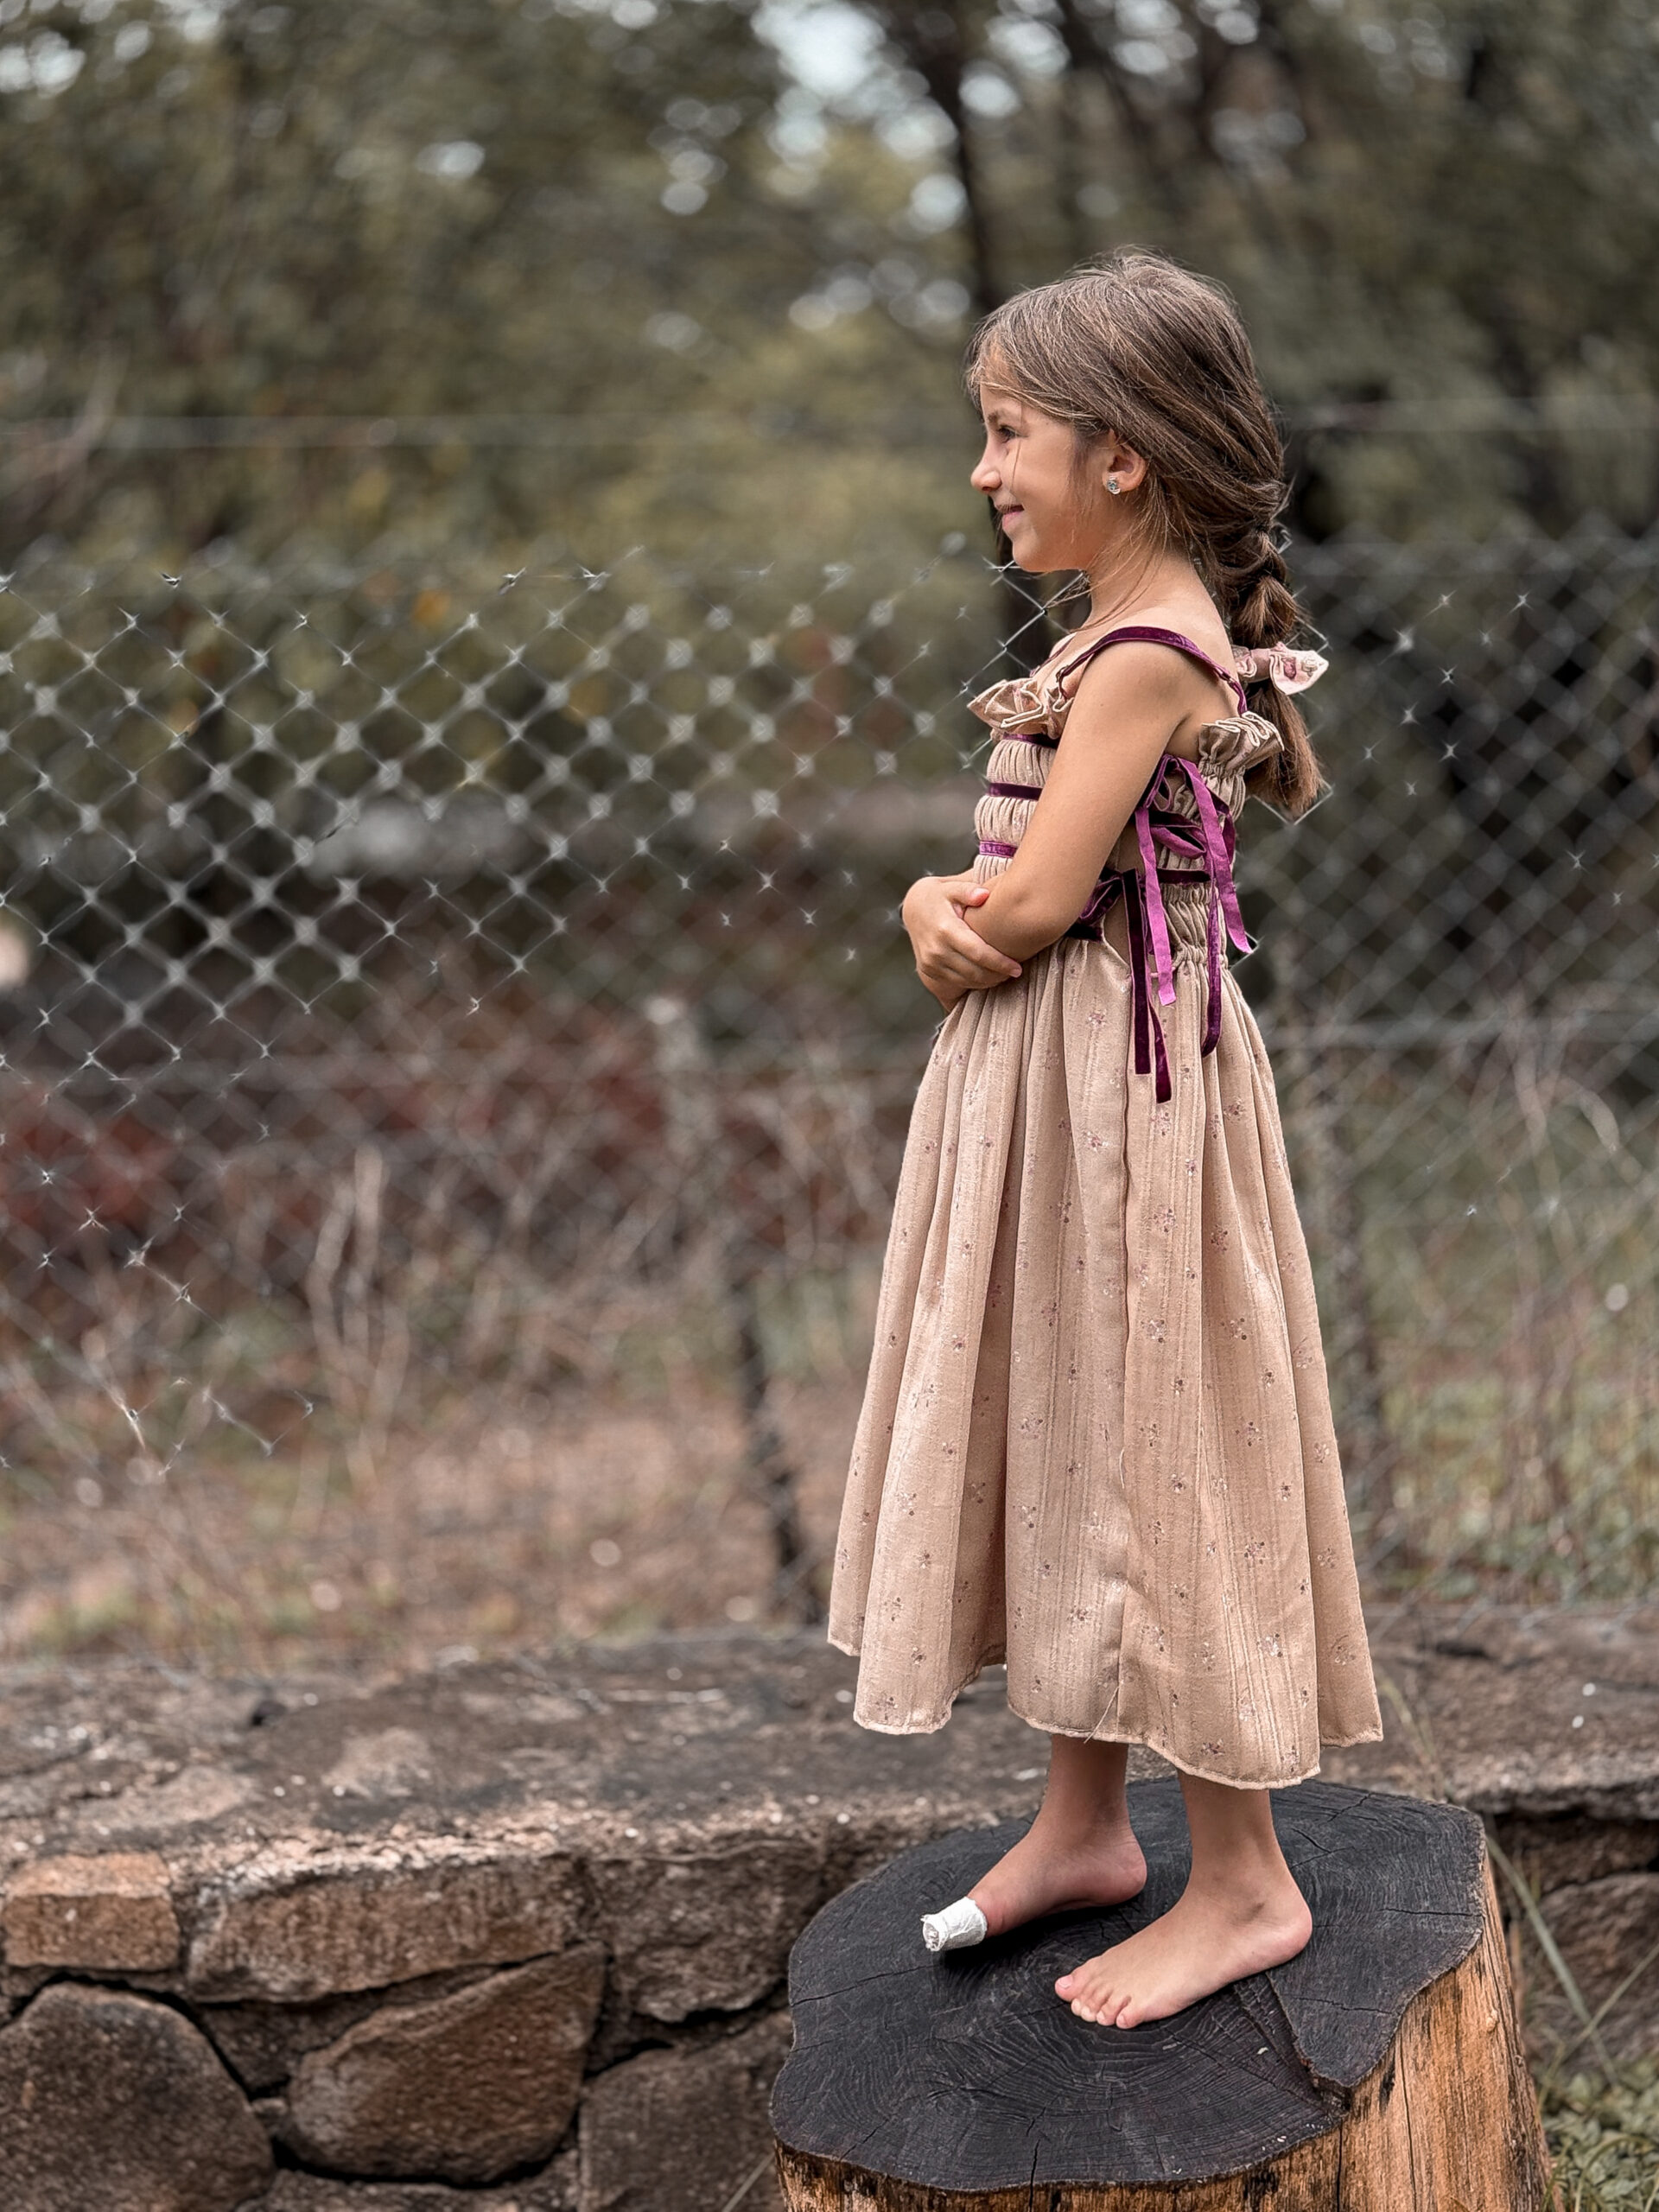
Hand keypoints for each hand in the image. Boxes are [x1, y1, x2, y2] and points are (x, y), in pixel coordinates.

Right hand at [901, 871, 1021, 1009]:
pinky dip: (975, 983)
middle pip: (974, 971)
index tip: (1017, 968)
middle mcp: (936, 949)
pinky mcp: (928, 970)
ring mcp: (930, 962)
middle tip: (1015, 972)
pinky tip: (988, 976)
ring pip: (966, 980)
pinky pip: (956, 983)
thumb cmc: (940, 896)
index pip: (978, 953)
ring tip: (1005, 974)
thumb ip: (968, 889)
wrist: (914, 907)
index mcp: (946, 929)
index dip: (999, 963)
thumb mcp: (952, 887)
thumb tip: (983, 894)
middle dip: (998, 975)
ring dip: (988, 981)